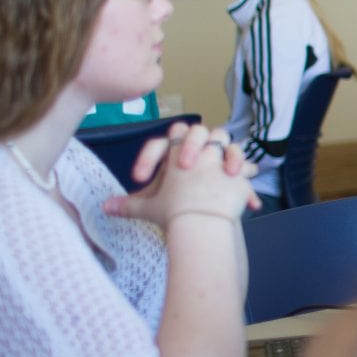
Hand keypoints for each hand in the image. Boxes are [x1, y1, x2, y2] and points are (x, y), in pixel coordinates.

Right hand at [106, 121, 259, 223]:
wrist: (200, 224)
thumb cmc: (172, 213)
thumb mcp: (147, 208)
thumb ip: (127, 205)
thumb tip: (105, 208)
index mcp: (179, 154)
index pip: (177, 132)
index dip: (175, 142)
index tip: (172, 165)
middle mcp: (203, 153)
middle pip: (209, 133)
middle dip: (207, 143)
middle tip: (201, 162)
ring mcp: (223, 163)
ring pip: (232, 145)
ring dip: (233, 155)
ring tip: (230, 170)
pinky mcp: (240, 178)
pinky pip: (248, 172)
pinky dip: (249, 181)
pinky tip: (251, 198)